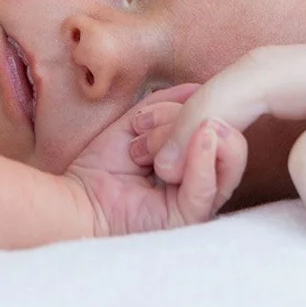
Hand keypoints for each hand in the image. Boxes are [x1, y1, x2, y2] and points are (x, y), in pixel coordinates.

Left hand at [65, 84, 246, 237]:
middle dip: (195, 117)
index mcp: (194, 161)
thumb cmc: (103, 166)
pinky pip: (206, 188)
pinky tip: (202, 136)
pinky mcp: (187, 219)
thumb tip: (199, 86)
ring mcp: (199, 201)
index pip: (220, 127)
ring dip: (193, 134)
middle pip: (229, 141)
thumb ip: (168, 106)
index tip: (161, 106)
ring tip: (162, 140)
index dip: (201, 106)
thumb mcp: (139, 124)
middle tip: (153, 124)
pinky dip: (205, 158)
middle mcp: (203, 181)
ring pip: (225, 161)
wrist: (76, 199)